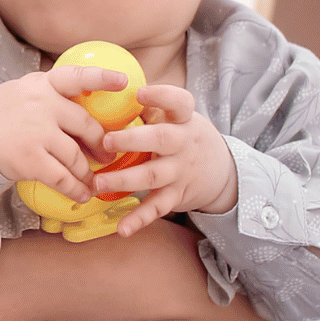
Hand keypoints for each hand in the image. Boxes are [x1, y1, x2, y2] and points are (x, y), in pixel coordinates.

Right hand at [0, 65, 129, 203]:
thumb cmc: (6, 112)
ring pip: (77, 156)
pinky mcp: (30, 159)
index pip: (77, 77)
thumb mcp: (28, 91)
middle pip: (86, 126)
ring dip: (88, 172)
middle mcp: (43, 106)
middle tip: (106, 156)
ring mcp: (37, 133)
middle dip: (101, 145)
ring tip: (92, 180)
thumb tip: (94, 112)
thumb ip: (57, 95)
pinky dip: (76, 188)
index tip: (123, 82)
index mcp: (44, 85)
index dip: (102, 78)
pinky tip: (82, 194)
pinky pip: (62, 177)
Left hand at [99, 85, 238, 232]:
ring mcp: (180, 171)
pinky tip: (122, 229)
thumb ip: (153, 109)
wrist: (222, 172)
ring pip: (152, 175)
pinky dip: (140, 219)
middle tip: (106, 141)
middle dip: (133, 140)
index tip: (139, 93)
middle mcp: (184, 144)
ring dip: (123, 180)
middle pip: (161, 139)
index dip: (162, 97)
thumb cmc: (186, 137)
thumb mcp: (178, 119)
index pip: (180, 103)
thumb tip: (113, 91)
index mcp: (183, 120)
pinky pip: (157, 207)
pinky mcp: (177, 195)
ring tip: (97, 183)